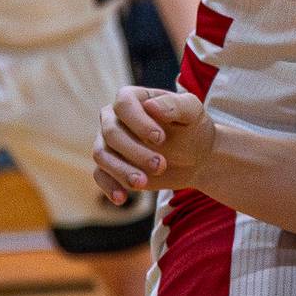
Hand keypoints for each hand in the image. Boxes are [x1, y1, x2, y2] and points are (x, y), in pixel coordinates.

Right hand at [93, 86, 213, 203]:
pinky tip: (122, 198)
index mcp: (134, 98)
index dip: (138, 122)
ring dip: (122, 170)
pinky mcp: (111, 166)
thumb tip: (149, 105)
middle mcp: (115, 117)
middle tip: (161, 165)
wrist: (196, 157)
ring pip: (102, 155)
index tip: (160, 138)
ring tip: (144, 183)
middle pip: (111, 132)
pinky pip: (100, 175)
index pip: (123, 104)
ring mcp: (109, 143)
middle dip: (135, 151)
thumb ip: (174, 105)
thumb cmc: (193, 128)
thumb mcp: (192, 112)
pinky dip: (109, 186)